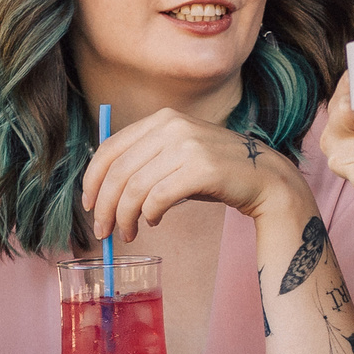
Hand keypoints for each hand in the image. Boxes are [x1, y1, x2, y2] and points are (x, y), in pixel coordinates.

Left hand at [81, 107, 306, 244]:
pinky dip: (148, 215)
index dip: (92, 179)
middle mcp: (172, 127)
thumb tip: (103, 188)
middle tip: (102, 230)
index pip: (110, 148)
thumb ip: (146, 161)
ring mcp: (187, 146)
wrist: (265, 177)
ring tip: (128, 233)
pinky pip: (158, 198)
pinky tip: (153, 222)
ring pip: (135, 188)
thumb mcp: (178, 155)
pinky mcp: (201, 169)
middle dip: (104, 205)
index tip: (88, 204)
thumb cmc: (217, 172)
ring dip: (125, 216)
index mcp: (161, 120)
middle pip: (118, 171)